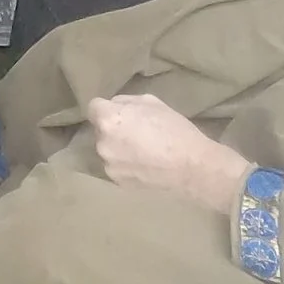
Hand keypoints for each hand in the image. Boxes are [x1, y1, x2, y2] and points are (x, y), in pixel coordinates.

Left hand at [87, 94, 254, 217]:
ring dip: (118, 148)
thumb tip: (114, 106)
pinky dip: (125, 165)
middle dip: (113, 129)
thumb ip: (126, 101)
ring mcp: (108, 165)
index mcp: (109, 119)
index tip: (120, 113)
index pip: (93, 107)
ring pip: (108, 150)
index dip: (106, 108)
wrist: (190, 167)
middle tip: (136, 132)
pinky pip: (116, 167)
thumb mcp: (152, 102)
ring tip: (142, 151)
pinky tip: (144, 165)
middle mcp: (102, 143)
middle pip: (100, 130)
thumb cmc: (174, 129)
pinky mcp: (117, 182)